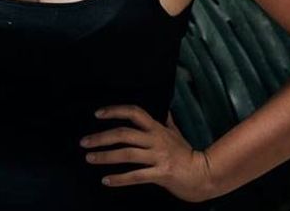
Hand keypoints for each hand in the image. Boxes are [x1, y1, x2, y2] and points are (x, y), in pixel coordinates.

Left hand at [80, 104, 213, 202]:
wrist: (204, 175)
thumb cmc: (188, 154)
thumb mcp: (176, 134)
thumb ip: (167, 122)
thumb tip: (165, 108)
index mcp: (157, 129)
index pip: (134, 113)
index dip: (115, 111)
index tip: (97, 114)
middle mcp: (156, 140)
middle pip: (124, 134)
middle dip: (101, 137)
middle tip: (84, 142)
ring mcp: (158, 157)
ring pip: (127, 154)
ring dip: (105, 156)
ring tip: (89, 158)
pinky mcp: (161, 174)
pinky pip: (136, 176)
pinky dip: (119, 179)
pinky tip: (106, 180)